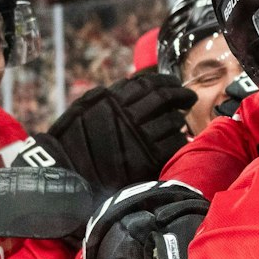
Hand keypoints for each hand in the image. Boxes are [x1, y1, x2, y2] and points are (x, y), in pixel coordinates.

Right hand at [48, 73, 196, 189]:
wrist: (69, 176)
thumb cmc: (73, 143)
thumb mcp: (85, 108)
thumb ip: (109, 94)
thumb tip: (135, 82)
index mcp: (112, 99)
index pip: (147, 82)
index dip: (165, 81)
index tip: (173, 83)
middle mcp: (127, 114)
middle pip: (164, 98)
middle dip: (181, 95)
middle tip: (189, 97)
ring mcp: (139, 136)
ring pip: (172, 121)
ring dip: (178, 120)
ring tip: (179, 121)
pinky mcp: (148, 158)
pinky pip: (174, 144)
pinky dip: (179, 140)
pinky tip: (178, 140)